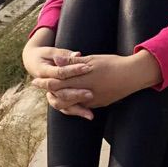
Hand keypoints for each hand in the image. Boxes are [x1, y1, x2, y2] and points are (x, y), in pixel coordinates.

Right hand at [22, 31, 94, 119]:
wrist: (34, 63)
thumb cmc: (45, 55)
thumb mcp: (52, 52)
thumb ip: (65, 54)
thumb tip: (78, 54)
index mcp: (43, 72)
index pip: (60, 73)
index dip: (74, 70)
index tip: (87, 68)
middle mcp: (46, 86)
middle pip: (61, 93)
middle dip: (76, 94)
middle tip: (91, 94)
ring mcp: (51, 94)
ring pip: (61, 104)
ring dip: (77, 109)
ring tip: (90, 113)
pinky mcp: (57, 99)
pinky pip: (65, 108)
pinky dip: (76, 111)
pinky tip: (89, 114)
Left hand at [34, 51, 161, 108]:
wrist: (132, 76)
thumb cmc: (113, 63)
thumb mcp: (92, 59)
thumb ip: (73, 62)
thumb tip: (56, 59)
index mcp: (82, 79)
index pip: (58, 82)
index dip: (45, 82)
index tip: (35, 80)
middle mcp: (85, 92)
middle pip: (60, 95)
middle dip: (47, 92)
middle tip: (38, 87)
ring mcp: (92, 101)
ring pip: (69, 104)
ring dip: (58, 99)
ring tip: (50, 95)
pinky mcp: (99, 104)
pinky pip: (80, 107)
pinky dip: (71, 105)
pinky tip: (67, 101)